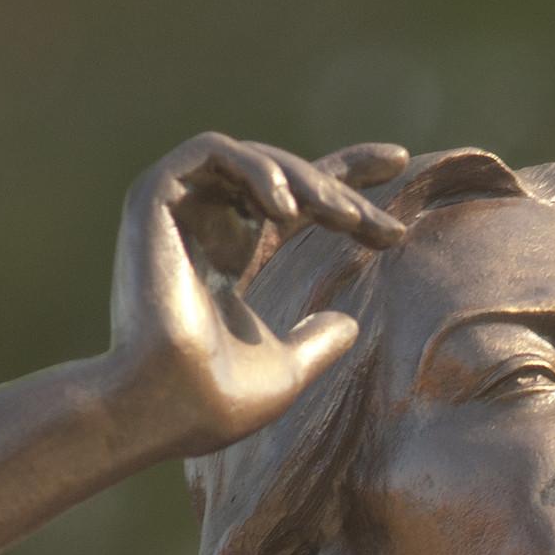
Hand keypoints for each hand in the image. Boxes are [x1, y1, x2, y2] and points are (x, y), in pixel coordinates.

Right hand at [105, 133, 408, 455]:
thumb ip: (315, 343)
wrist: (167, 405)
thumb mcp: (287, 370)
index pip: (291, 202)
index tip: (401, 162)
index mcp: (226, 261)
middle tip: (386, 228)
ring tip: (343, 219)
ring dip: (305, 180)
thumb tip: (349, 324)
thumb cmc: (216, 401)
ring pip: (253, 159)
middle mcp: (200, 229)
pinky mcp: (153, 197)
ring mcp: (174, 212)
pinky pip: (212, 150)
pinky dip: (256, 168)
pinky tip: (288, 210)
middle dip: (340, 188)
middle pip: (281, 178)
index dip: (343, 175)